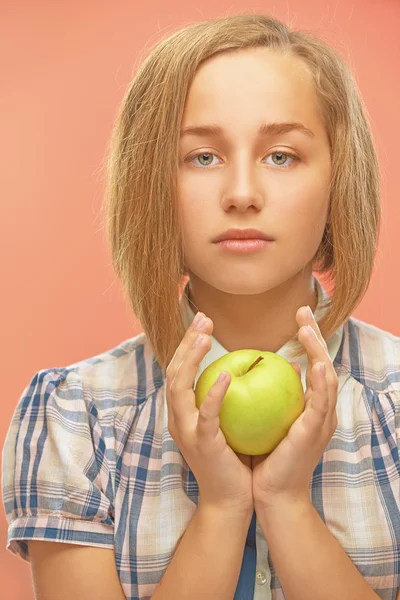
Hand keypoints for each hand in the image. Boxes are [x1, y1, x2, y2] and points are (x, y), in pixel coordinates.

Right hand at [166, 312, 252, 514]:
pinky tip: (226, 375)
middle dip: (186, 343)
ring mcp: (187, 432)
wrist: (231, 500)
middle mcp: (178, 419)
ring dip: (191, 359)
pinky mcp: (203, 445)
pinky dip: (213, 395)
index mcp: (184, 412)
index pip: (180, 370)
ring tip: (204, 336)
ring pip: (179, 388)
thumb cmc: (235, 459)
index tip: (202, 322)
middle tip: (202, 318)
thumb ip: (231, 396)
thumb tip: (254, 363)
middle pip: (174, 372)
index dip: (187, 344)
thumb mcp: (228, 422)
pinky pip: (206, 416)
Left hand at [252, 305, 338, 509]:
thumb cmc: (268, 458)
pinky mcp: (313, 434)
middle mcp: (321, 412)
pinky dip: (318, 383)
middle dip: (316, 336)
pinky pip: (319, 404)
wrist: (271, 494)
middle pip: (323, 365)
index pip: (313, 364)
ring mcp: (321, 423)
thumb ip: (279, 396)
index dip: (308, 340)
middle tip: (304, 310)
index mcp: (311, 408)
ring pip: (326, 379)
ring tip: (307, 328)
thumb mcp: (274, 421)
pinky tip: (312, 362)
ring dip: (318, 351)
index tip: (299, 317)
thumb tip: (285, 367)